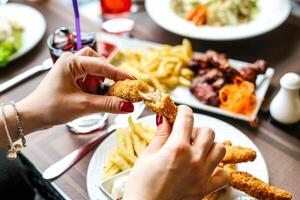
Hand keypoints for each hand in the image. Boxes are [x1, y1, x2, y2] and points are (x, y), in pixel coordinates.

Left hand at [16, 47, 134, 133]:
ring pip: (94, 68)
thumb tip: (129, 106)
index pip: (102, 65)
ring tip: (101, 93)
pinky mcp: (71, 77)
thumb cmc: (51, 107)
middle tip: (119, 87)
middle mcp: (71, 61)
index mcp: (71, 62)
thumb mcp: (82, 106)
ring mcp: (70, 68)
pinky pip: (89, 76)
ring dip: (101, 80)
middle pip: (98, 61)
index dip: (120, 74)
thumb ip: (107, 104)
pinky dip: (95, 84)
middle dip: (109, 75)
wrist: (32, 116)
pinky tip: (94, 94)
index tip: (134, 81)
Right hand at [123, 105, 229, 199]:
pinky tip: (205, 168)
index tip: (180, 111)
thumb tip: (165, 119)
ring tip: (196, 151)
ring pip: (220, 148)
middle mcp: (194, 159)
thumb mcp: (147, 155)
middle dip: (196, 129)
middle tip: (185, 136)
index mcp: (177, 148)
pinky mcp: (206, 188)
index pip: (187, 118)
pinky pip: (225, 174)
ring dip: (209, 146)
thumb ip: (161, 135)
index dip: (183, 110)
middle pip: (208, 131)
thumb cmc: (141, 185)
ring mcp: (203, 174)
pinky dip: (218, 169)